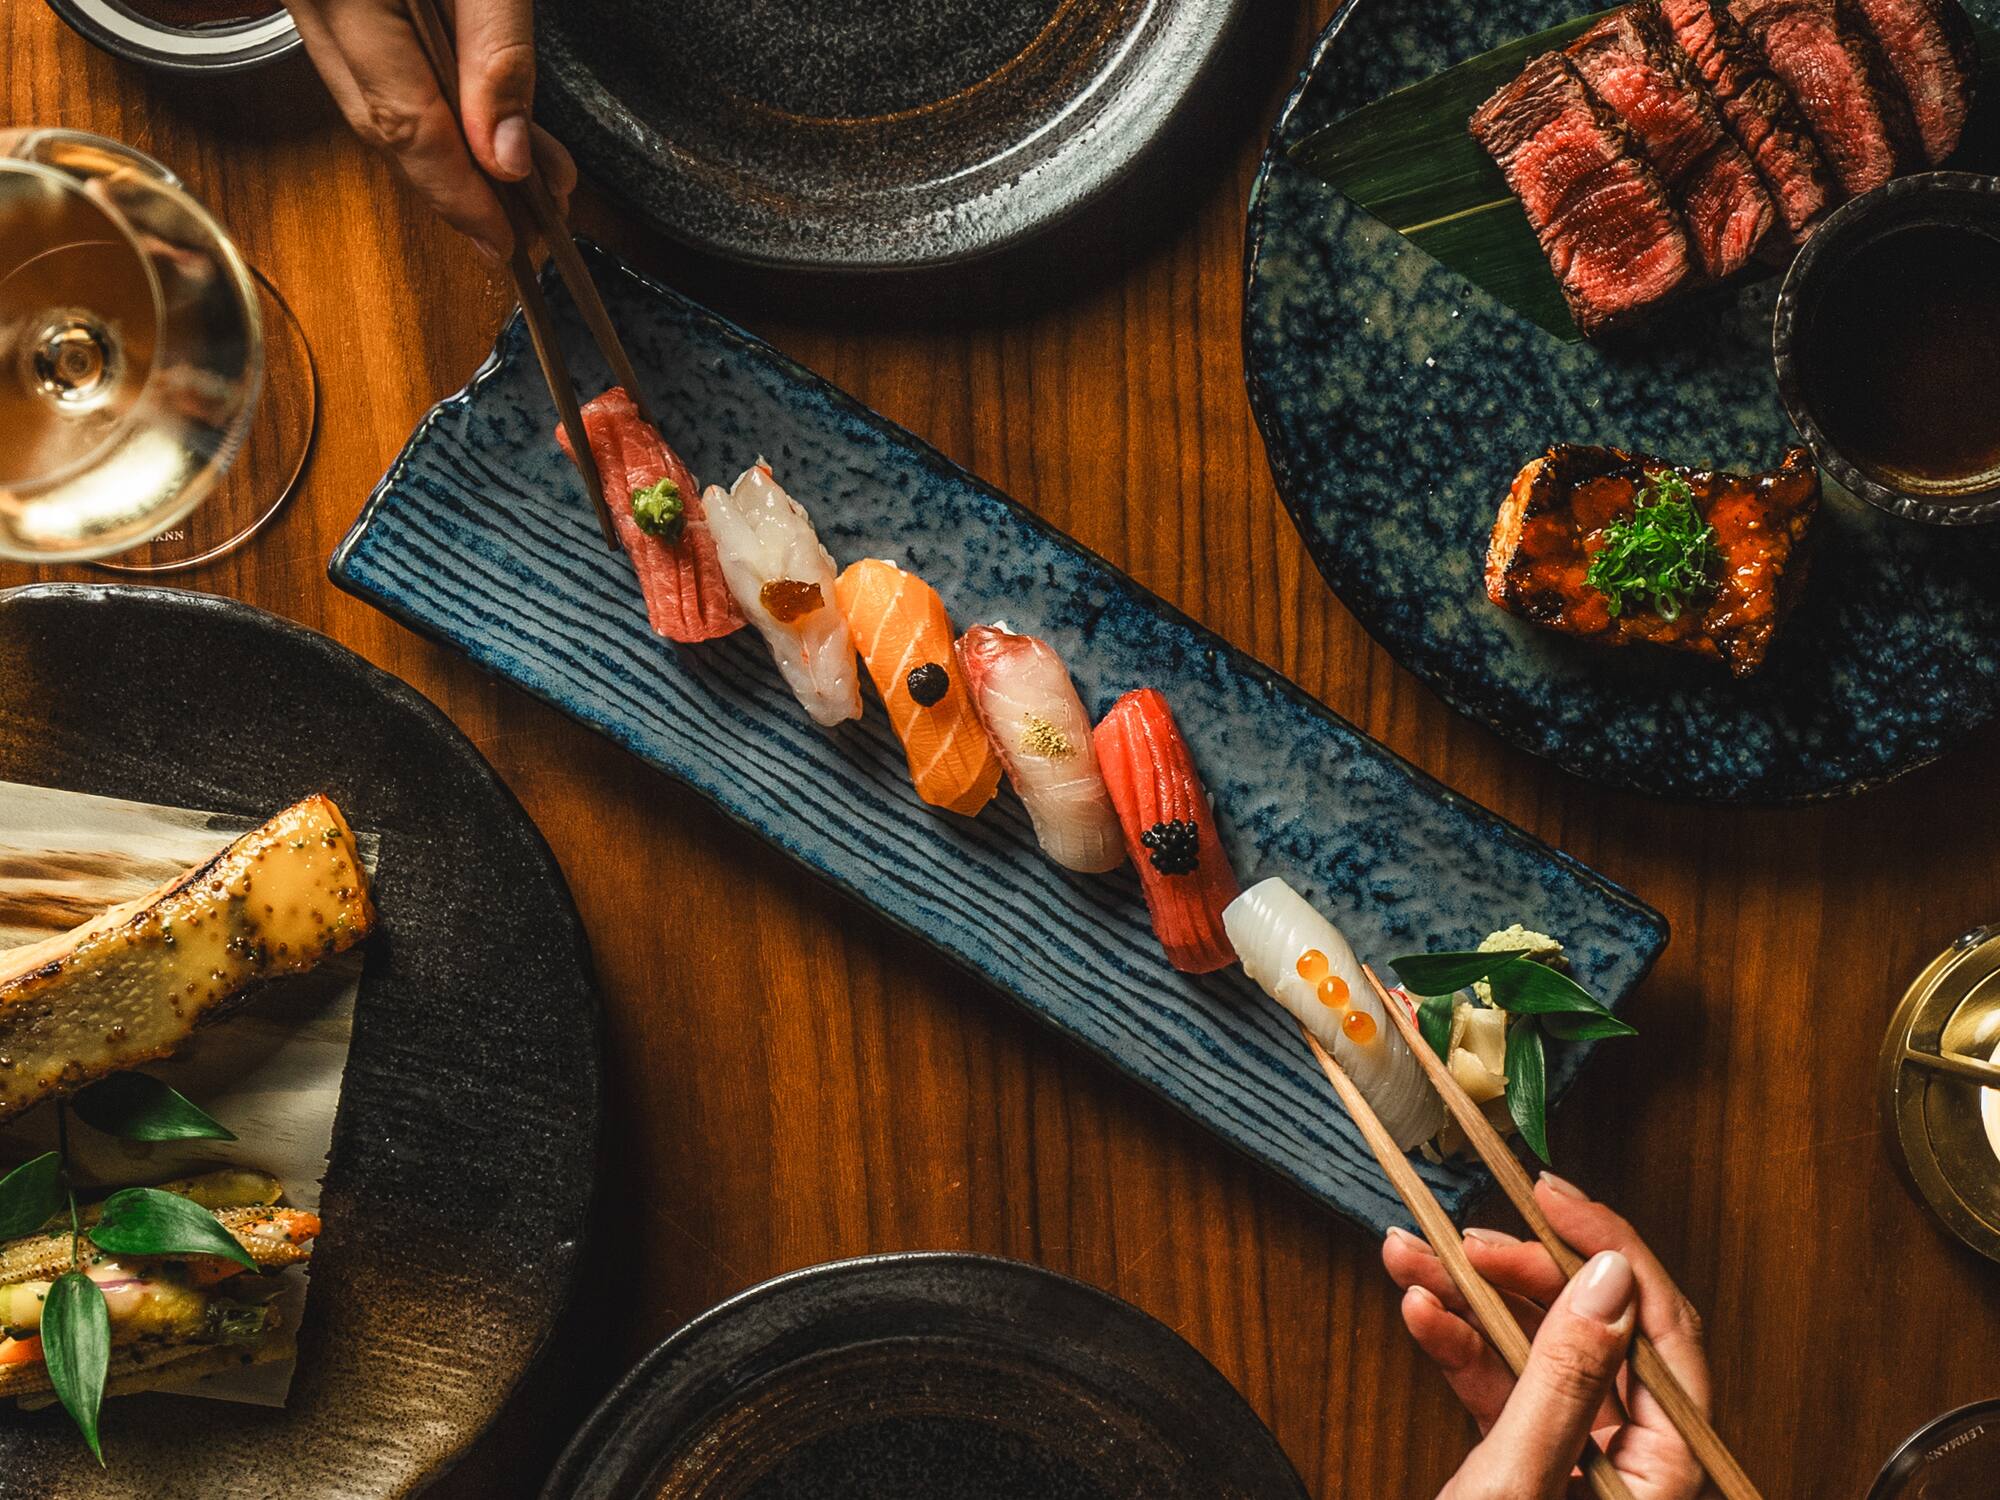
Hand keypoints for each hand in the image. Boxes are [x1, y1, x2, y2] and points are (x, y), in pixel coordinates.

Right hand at [286, 0, 577, 259]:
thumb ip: (497, 54)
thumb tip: (507, 156)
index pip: (405, 124)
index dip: (460, 196)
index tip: (504, 241)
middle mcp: (312, 5)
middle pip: (383, 127)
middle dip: (457, 189)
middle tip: (524, 224)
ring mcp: (310, 2)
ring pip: (375, 105)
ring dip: (447, 154)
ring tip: (521, 180)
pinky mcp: (329, 0)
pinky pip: (371, 69)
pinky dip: (426, 107)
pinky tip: (477, 125)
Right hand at [1381, 1173, 1717, 1499]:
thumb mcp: (1521, 1482)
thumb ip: (1564, 1381)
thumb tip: (1606, 1282)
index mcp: (1666, 1466)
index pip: (1662, 1327)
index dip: (1609, 1249)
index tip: (1552, 1200)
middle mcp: (1632, 1455)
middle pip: (1593, 1326)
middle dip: (1521, 1273)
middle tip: (1470, 1244)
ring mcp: (1581, 1455)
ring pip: (1536, 1347)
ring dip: (1471, 1298)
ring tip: (1415, 1259)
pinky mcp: (1531, 1459)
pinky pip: (1501, 1381)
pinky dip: (1458, 1345)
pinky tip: (1423, 1311)